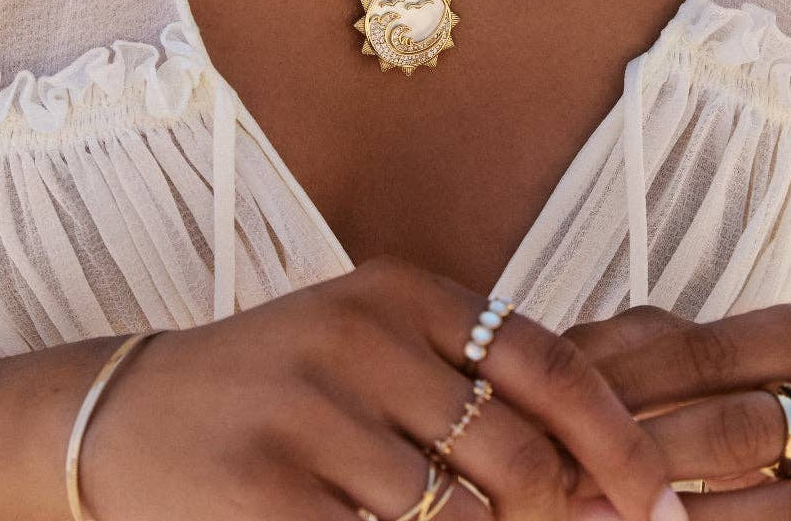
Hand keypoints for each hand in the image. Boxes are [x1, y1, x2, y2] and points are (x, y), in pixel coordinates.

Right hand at [78, 258, 687, 520]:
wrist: (132, 412)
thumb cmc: (285, 387)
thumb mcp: (378, 350)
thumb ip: (474, 389)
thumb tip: (599, 476)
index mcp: (401, 292)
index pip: (547, 362)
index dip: (615, 439)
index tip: (658, 502)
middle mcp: (360, 336)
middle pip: (513, 454)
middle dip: (551, 517)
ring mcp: (306, 410)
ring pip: (453, 519)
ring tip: (423, 513)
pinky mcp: (260, 488)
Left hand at [565, 304, 790, 518]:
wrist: (779, 441)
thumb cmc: (706, 386)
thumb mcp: (665, 351)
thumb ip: (617, 350)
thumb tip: (554, 368)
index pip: (706, 354)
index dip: (625, 383)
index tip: (555, 406)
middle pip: (737, 429)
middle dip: (643, 454)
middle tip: (565, 472)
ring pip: (763, 504)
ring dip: (670, 510)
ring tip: (591, 512)